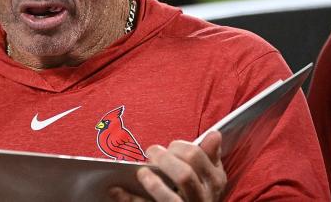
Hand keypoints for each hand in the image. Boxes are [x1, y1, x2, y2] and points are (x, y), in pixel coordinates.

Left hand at [109, 132, 225, 201]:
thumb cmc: (196, 191)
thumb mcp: (208, 175)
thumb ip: (208, 155)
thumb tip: (214, 134)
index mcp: (214, 180)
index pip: (196, 156)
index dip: (177, 147)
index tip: (167, 147)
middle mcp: (203, 197)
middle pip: (184, 174)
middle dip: (163, 160)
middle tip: (151, 154)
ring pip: (170, 196)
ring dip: (152, 182)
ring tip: (141, 172)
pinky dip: (130, 197)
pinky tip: (116, 189)